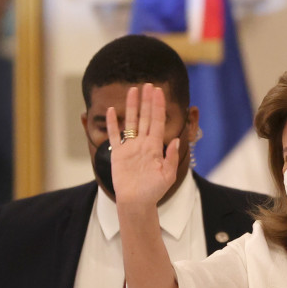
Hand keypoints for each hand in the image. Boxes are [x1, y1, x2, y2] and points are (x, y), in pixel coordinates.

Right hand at [106, 83, 178, 208]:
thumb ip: (171, 157)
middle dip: (147, 101)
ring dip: (132, 106)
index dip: (158, 106)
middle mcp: (143, 143)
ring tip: (133, 90)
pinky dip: (112, 124)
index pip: (157, 121)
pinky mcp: (118, 154)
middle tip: (148, 84)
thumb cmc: (154, 191)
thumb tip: (175, 140)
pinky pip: (114, 135)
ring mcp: (130, 147)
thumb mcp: (168, 175)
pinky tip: (111, 111)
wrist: (137, 202)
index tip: (159, 91)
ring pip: (131, 122)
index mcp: (155, 147)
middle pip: (145, 117)